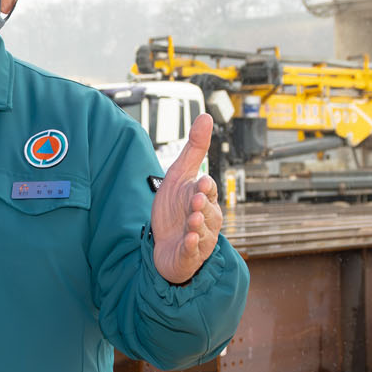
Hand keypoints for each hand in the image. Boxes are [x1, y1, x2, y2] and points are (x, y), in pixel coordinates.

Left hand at [151, 112, 223, 284]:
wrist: (162, 243)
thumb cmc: (175, 208)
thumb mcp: (180, 175)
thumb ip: (195, 149)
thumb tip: (206, 116)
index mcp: (204, 198)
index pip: (208, 190)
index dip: (205, 187)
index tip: (202, 181)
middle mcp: (207, 218)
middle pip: (208, 210)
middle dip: (202, 205)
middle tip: (195, 199)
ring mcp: (200, 238)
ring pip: (203, 231)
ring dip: (198, 225)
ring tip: (193, 219)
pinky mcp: (189, 255)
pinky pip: (192, 251)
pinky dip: (191, 247)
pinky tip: (188, 240)